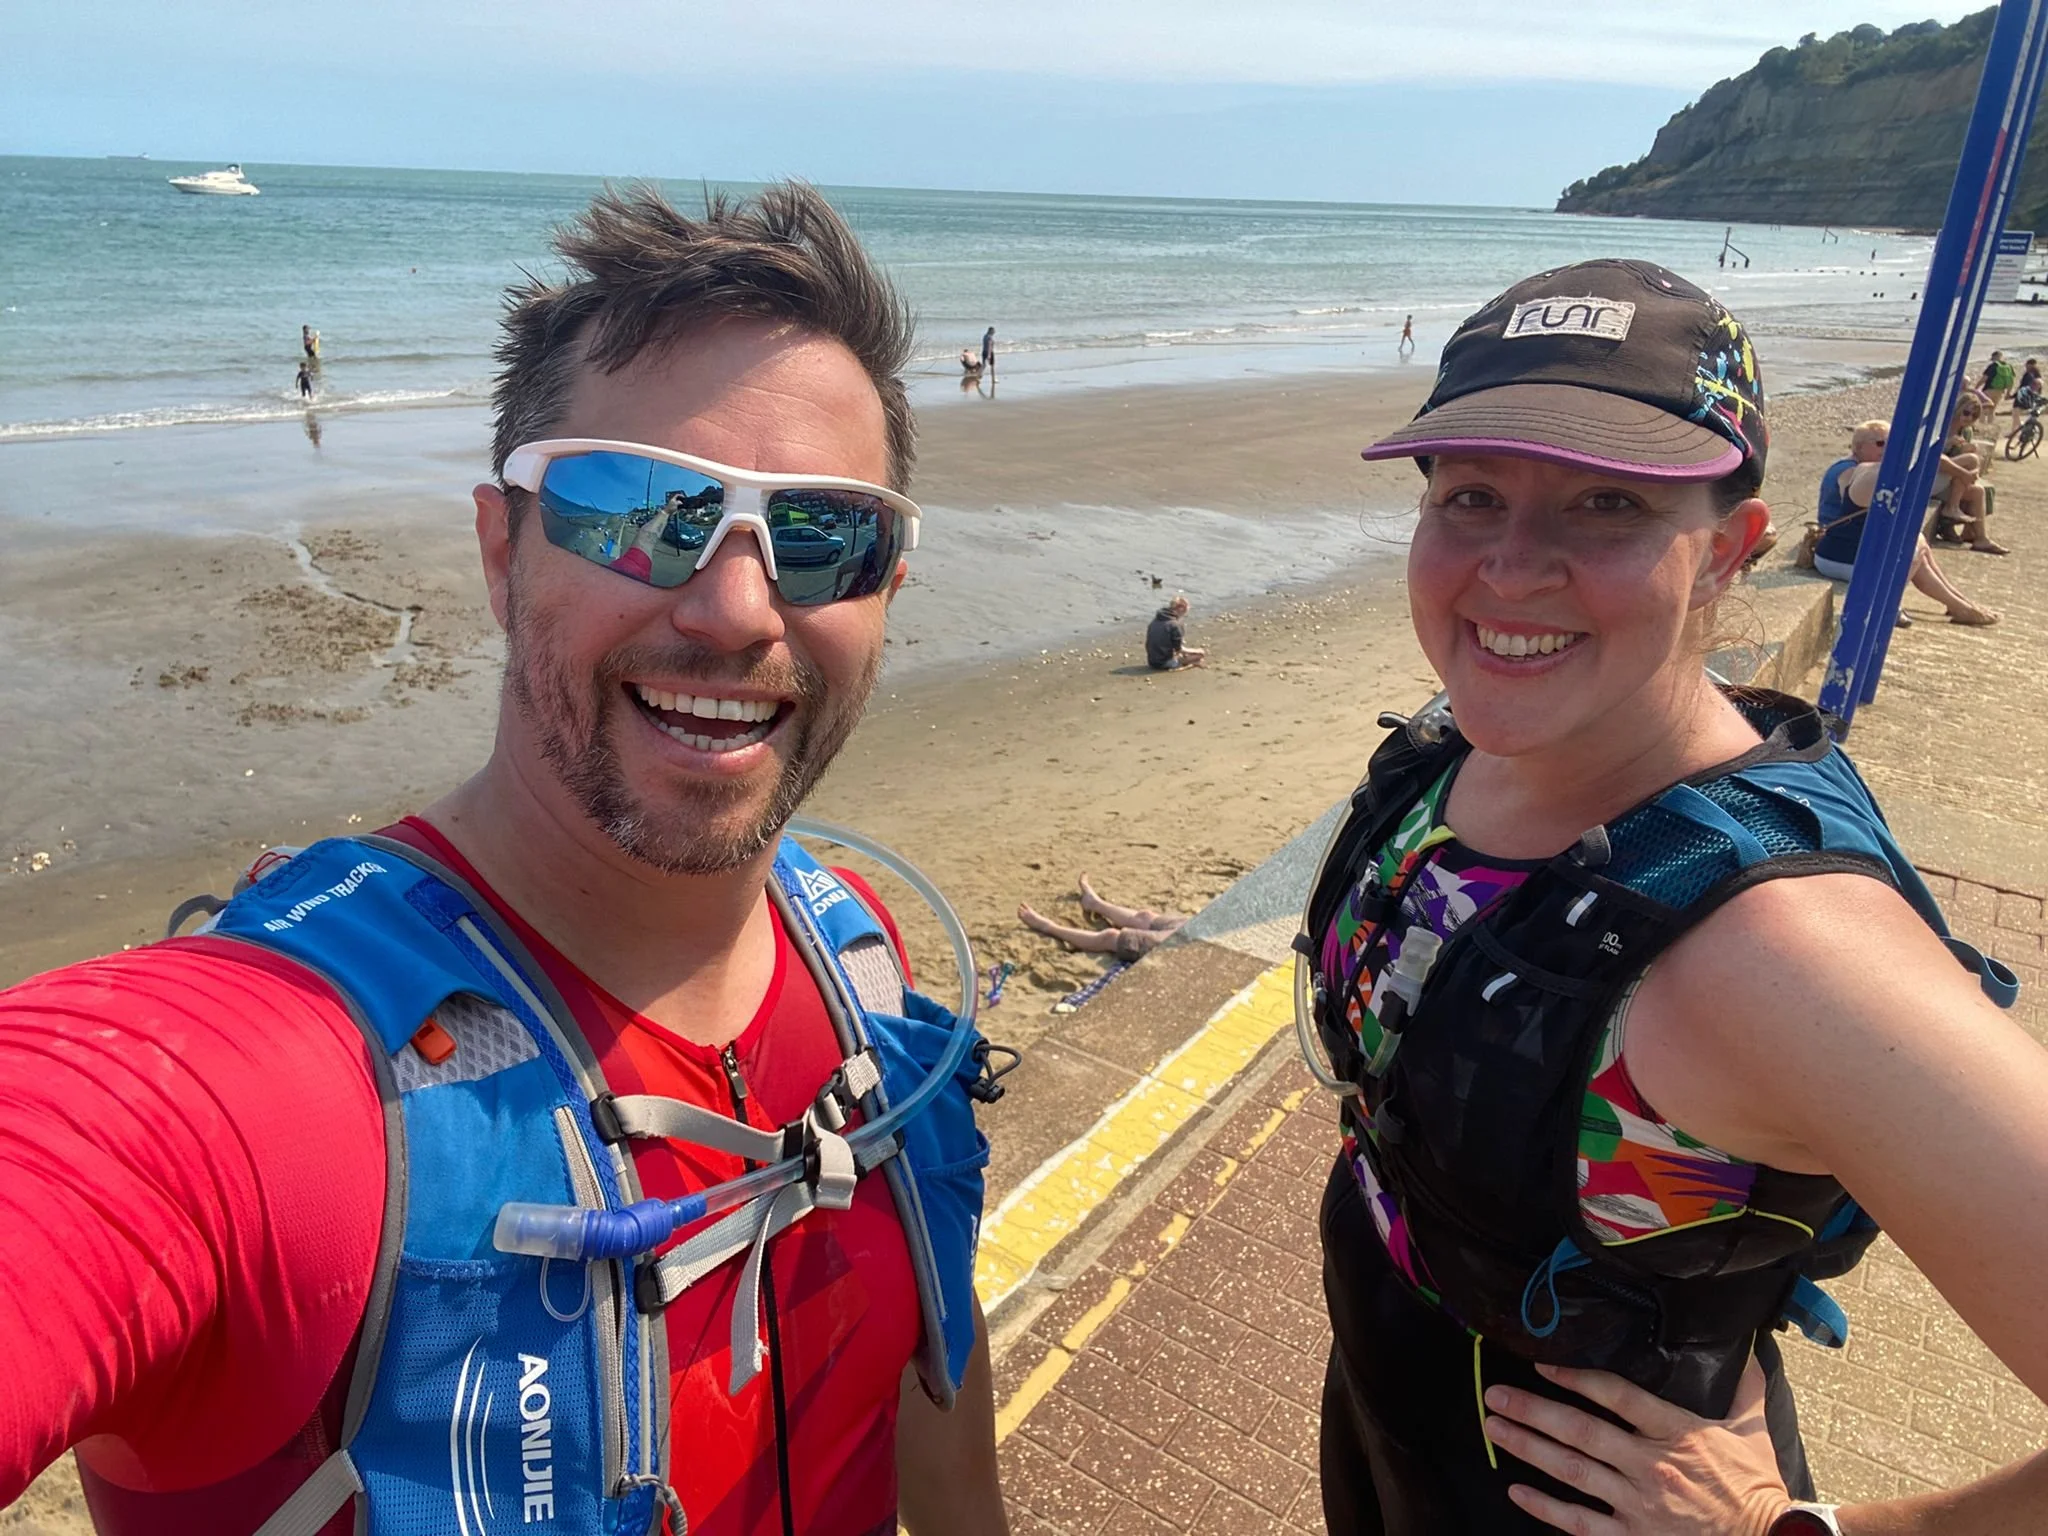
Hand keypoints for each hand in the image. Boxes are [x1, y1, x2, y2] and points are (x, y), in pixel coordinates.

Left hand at [1481, 1359, 1790, 1535]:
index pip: (1616, 1395)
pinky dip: (1546, 1507)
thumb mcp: (1752, 1429)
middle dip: (1532, 1411)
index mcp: (1675, 1432)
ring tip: (1495, 1429)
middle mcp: (1650, 1465)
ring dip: (1528, 1447)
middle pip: (1579, 1430)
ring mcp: (1638, 1504)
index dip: (1576, 1377)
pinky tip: (1518, 1491)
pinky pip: (1580, 1522)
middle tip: (1496, 1396)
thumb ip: (1743, 1387)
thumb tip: (1745, 1349)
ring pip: (1571, 1470)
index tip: (1542, 1365)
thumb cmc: (1758, 1487)